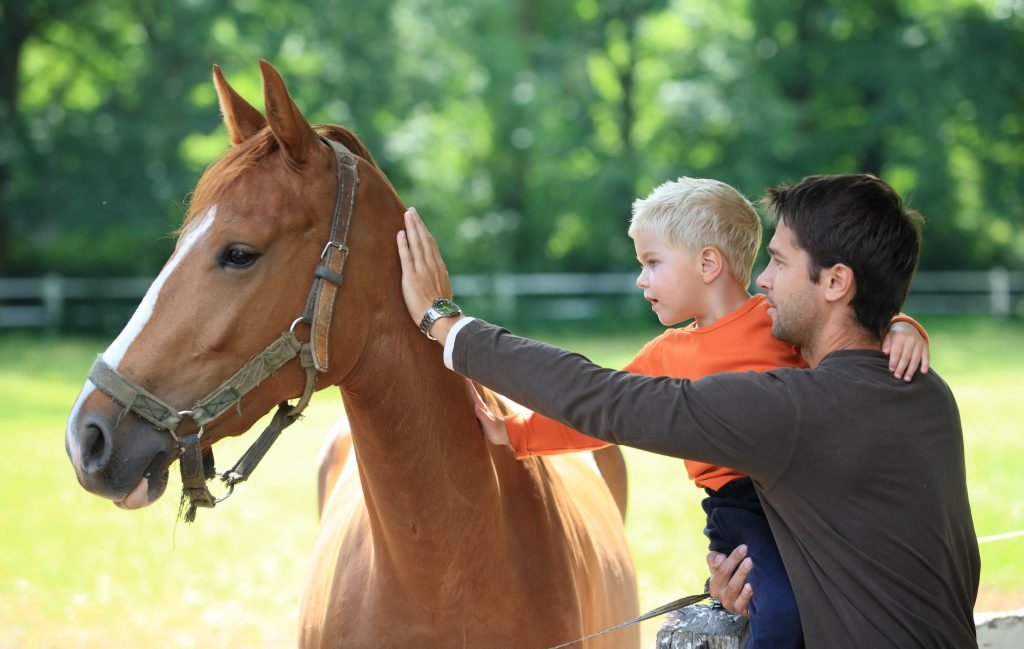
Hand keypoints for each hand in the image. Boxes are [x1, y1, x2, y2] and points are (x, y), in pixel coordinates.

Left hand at [396, 207, 457, 342]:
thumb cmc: (441, 310)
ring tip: (407, 215)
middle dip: (417, 224)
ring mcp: (421, 269)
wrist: (439, 317)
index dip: (425, 232)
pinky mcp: (411, 276)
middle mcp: (431, 265)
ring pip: (416, 243)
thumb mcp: (445, 291)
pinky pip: (406, 256)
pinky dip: (403, 244)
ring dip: (411, 228)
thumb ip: (441, 280)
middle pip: (424, 239)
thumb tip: (440, 275)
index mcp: (439, 268)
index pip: (431, 245)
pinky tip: (400, 233)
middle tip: (411, 210)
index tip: (420, 223)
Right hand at [466, 381, 510, 445]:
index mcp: (482, 409)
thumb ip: (483, 415)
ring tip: (461, 394)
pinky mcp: (480, 422)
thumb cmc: (496, 429)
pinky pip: (471, 414)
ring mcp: (480, 416)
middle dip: (468, 391)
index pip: (475, 396)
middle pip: (473, 398)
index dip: (471, 388)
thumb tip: (476, 406)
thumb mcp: (488, 422)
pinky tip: (464, 410)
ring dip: (467, 400)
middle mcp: (481, 410)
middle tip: (462, 382)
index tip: (467, 379)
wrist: (503, 435)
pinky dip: (468, 410)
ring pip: (472, 406)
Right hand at [706, 545, 752, 616]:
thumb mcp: (719, 568)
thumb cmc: (730, 580)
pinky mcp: (740, 611)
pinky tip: (751, 586)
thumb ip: (714, 559)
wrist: (740, 601)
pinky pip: (741, 603)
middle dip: (736, 563)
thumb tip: (720, 558)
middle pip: (725, 575)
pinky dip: (745, 595)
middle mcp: (719, 594)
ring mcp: (729, 603)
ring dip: (741, 574)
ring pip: (733, 587)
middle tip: (749, 556)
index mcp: (713, 582)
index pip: (720, 567)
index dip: (732, 557)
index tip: (744, 547)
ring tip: (750, 564)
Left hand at [882, 321, 929, 381]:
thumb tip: (885, 352)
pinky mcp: (925, 346)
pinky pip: (926, 356)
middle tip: (897, 376)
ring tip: (907, 378)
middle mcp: (911, 339)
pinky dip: (925, 364)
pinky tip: (923, 372)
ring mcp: (919, 343)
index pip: (896, 351)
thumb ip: (886, 344)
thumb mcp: (888, 337)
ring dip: (911, 370)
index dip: (894, 361)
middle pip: (906, 357)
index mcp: (900, 337)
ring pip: (916, 359)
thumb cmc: (895, 336)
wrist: (908, 327)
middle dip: (901, 368)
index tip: (891, 370)